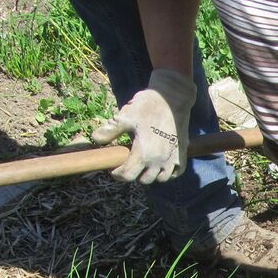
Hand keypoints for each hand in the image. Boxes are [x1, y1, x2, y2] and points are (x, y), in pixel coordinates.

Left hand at [92, 69, 195, 183]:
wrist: (172, 98)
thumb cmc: (148, 106)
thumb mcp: (126, 116)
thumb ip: (111, 130)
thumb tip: (95, 139)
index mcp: (143, 153)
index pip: (127, 175)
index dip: (118, 174)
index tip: (114, 168)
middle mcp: (158, 160)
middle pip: (144, 180)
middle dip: (134, 174)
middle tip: (129, 163)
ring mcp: (172, 158)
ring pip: (160, 179)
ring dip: (151, 175)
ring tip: (145, 165)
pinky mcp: (181, 153)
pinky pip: (176, 172)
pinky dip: (168, 172)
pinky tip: (161, 164)